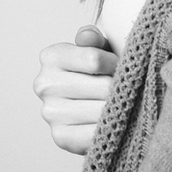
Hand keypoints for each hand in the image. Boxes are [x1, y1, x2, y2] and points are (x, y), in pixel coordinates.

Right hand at [34, 25, 118, 154]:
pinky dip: (112, 128)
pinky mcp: (60, 136)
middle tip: (126, 89)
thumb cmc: (98, 72)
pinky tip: (115, 122)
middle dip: (121, 88)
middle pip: (102, 87)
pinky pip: (97, 133)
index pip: (94, 59)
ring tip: (121, 103)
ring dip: (120, 108)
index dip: (115, 64)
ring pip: (103, 111)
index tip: (120, 66)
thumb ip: (94, 40)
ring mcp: (50, 112)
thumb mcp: (99, 49)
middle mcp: (45, 84)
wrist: (90, 106)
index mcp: (51, 57)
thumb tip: (88, 35)